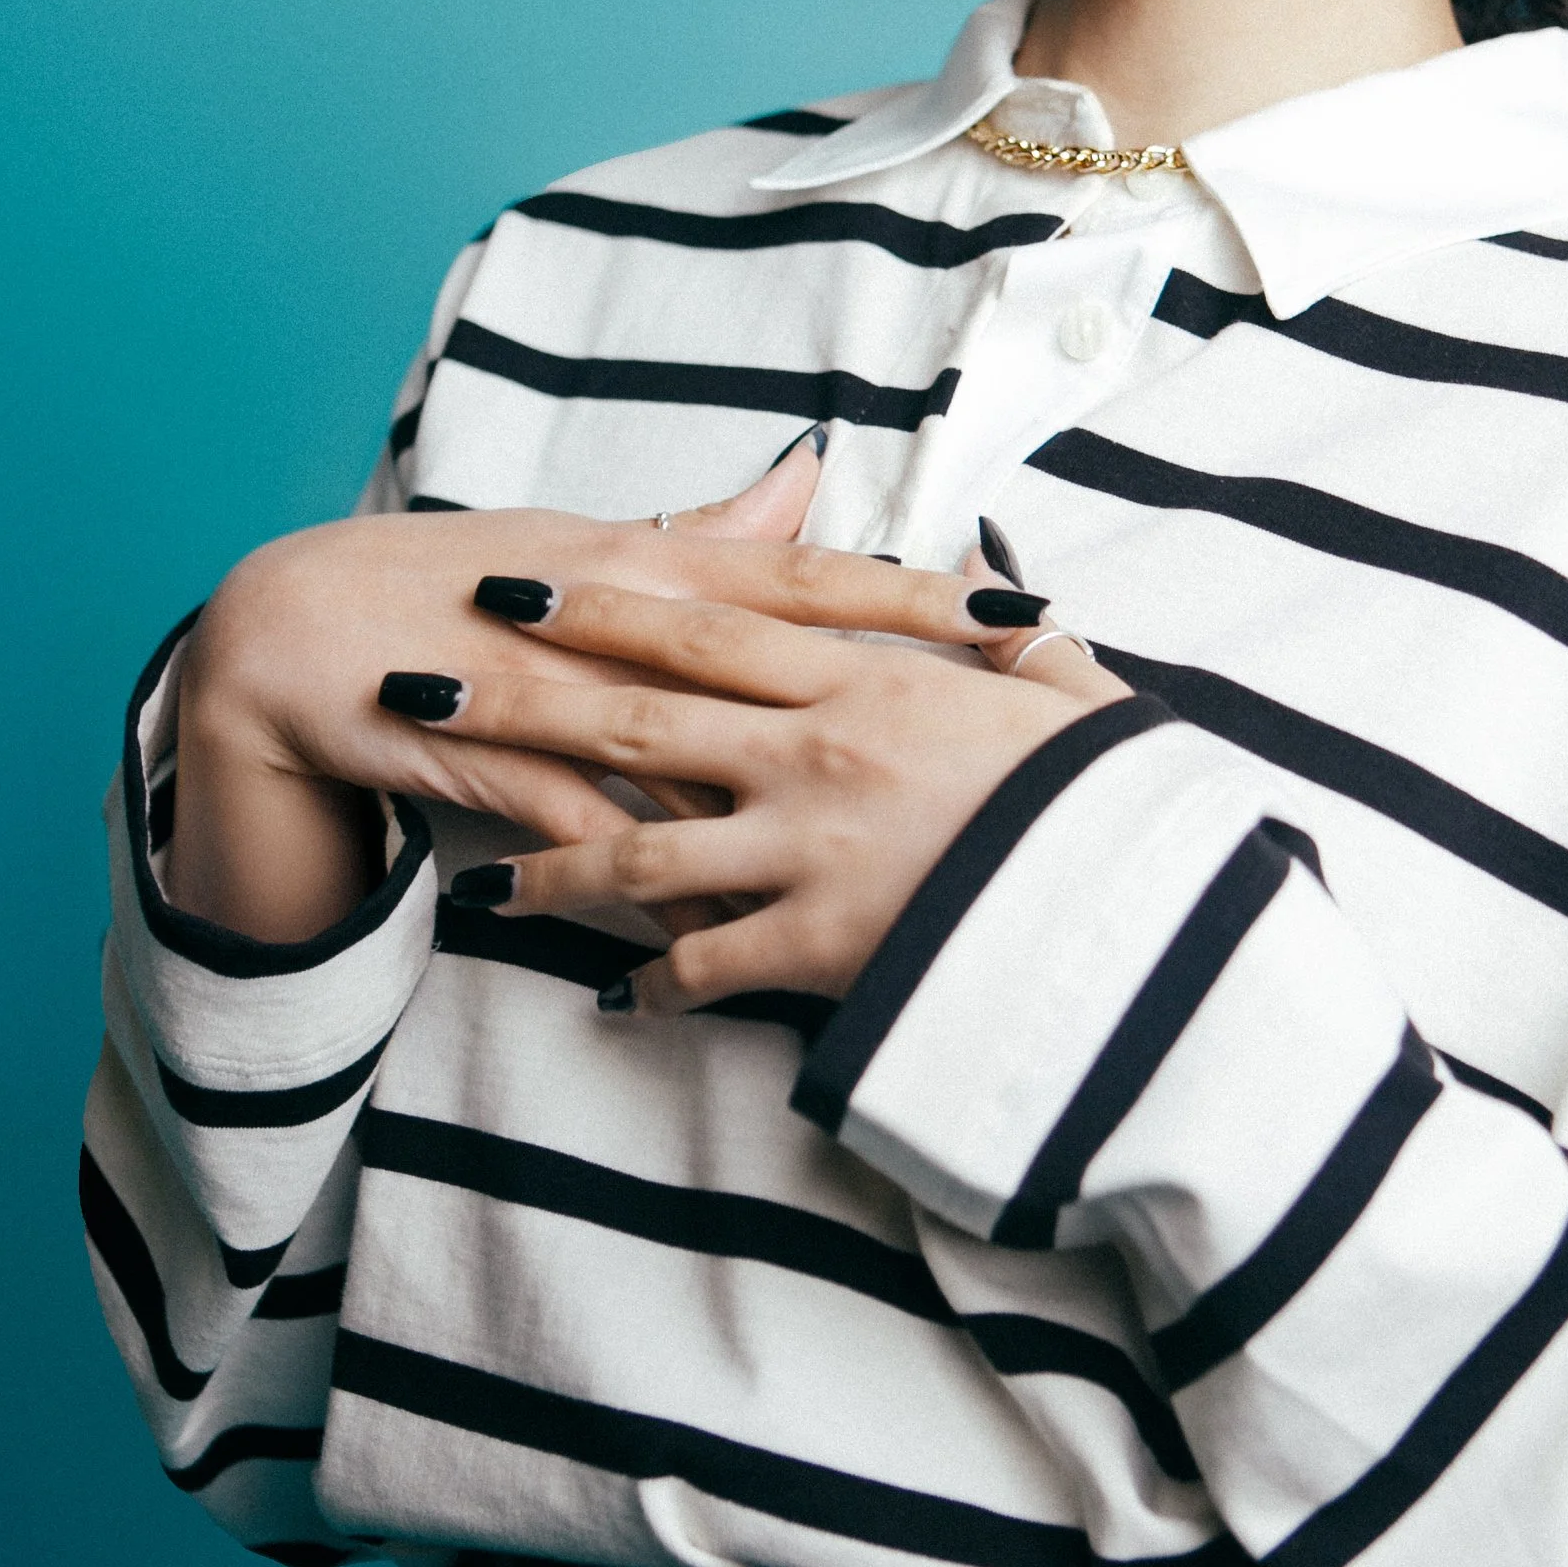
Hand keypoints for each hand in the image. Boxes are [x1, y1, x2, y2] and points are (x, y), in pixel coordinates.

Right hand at [161, 441, 1054, 943]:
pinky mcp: (481, 746)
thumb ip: (711, 531)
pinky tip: (698, 926)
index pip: (817, 576)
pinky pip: (577, 819)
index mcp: (654, 559)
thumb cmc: (464, 590)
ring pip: (685, 747)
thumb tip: (813, 475)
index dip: (925, 599)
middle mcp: (618, 608)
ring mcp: (550, 677)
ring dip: (781, 805)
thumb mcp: (595, 551)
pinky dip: (633, 871)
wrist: (292, 634)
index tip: (1033, 623)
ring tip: (891, 862)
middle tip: (1004, 733)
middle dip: (897, 690)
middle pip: (781, 654)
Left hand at [400, 568, 1129, 1008]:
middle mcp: (814, 754)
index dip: (603, 606)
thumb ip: (1008, 634)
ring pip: (638, 855)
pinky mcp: (819, 944)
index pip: (704, 628)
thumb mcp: (1062, 693)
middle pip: (633, 720)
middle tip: (429, 686)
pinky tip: (616, 999)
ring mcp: (808, 850)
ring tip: (488, 882)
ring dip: (553, 867)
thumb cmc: (1105, 798)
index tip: (521, 587)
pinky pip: (707, 966)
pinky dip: (655, 985)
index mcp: (863, 681)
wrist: (1137, 910)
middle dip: (520, 703)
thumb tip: (994, 568)